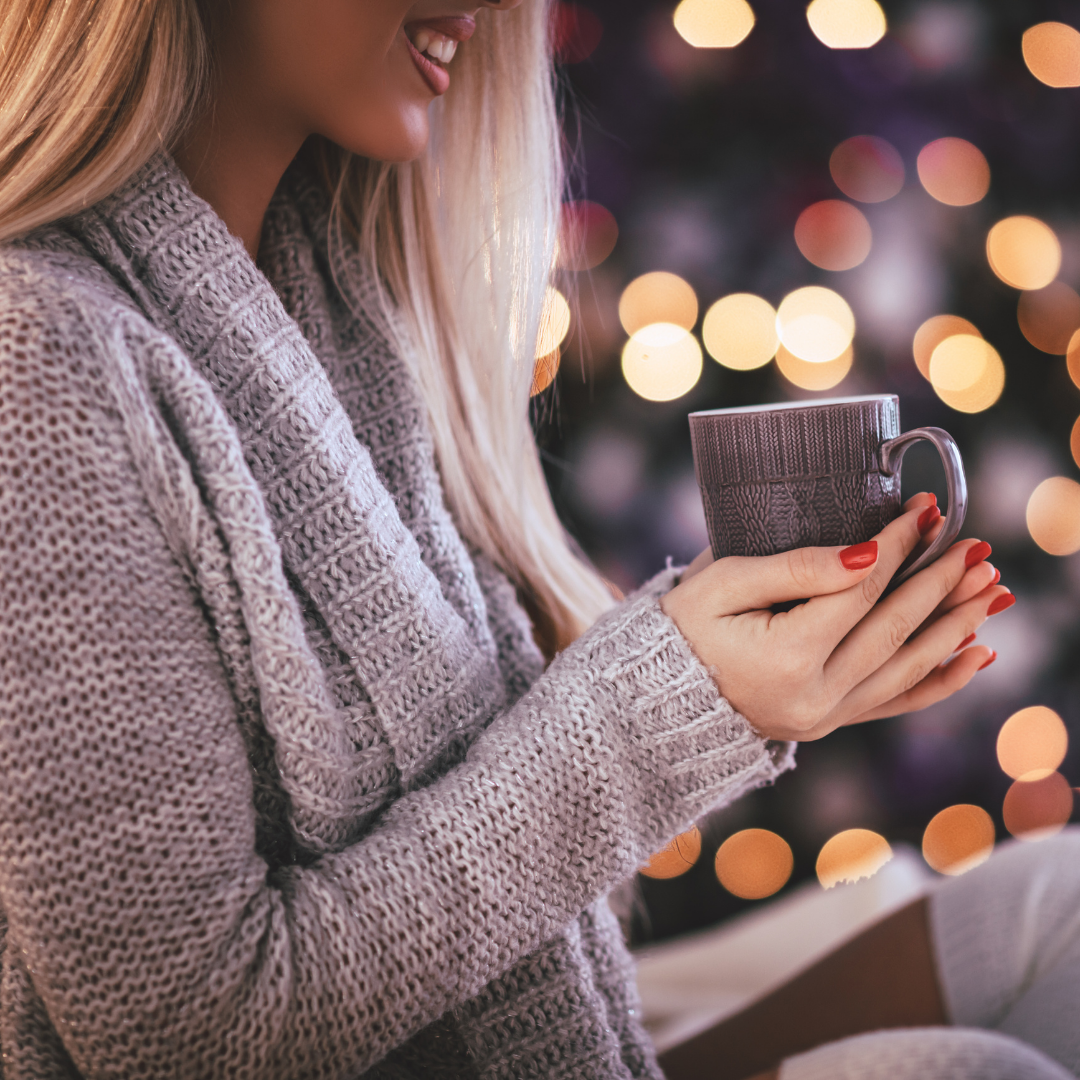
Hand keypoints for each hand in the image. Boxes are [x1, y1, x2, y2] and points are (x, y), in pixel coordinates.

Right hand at [661, 496, 1009, 741]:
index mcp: (784, 656)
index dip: (897, 547)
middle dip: (941, 582)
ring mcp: (825, 715)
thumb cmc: (678, 631)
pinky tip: (977, 656)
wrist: (654, 700)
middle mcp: (814, 694)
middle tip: (979, 546)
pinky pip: (897, 703)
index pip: (859, 590)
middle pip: (894, 628)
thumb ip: (793, 568)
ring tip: (994, 591)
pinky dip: (940, 680)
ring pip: (907, 667)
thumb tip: (867, 554)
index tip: (925, 511)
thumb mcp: (720, 585)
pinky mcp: (828, 722)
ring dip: (955, 625)